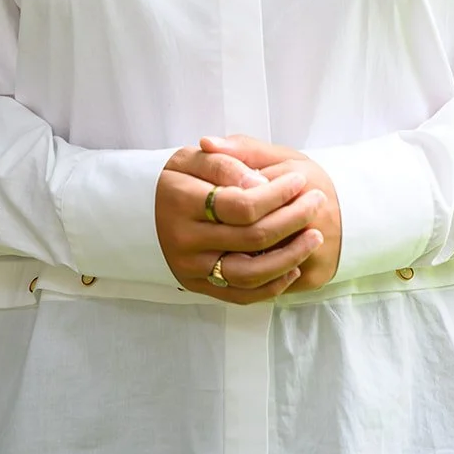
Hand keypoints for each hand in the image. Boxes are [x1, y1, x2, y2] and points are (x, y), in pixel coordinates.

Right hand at [155, 145, 326, 304]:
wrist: (136, 214)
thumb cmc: (173, 179)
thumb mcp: (191, 158)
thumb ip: (226, 164)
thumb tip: (259, 183)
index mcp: (181, 201)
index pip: (241, 204)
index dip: (277, 193)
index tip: (299, 180)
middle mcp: (185, 239)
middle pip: (252, 236)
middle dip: (293, 218)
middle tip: (317, 201)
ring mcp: (191, 268)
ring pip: (250, 273)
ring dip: (290, 257)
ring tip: (314, 237)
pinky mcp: (197, 286)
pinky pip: (240, 295)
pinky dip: (271, 285)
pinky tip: (293, 268)